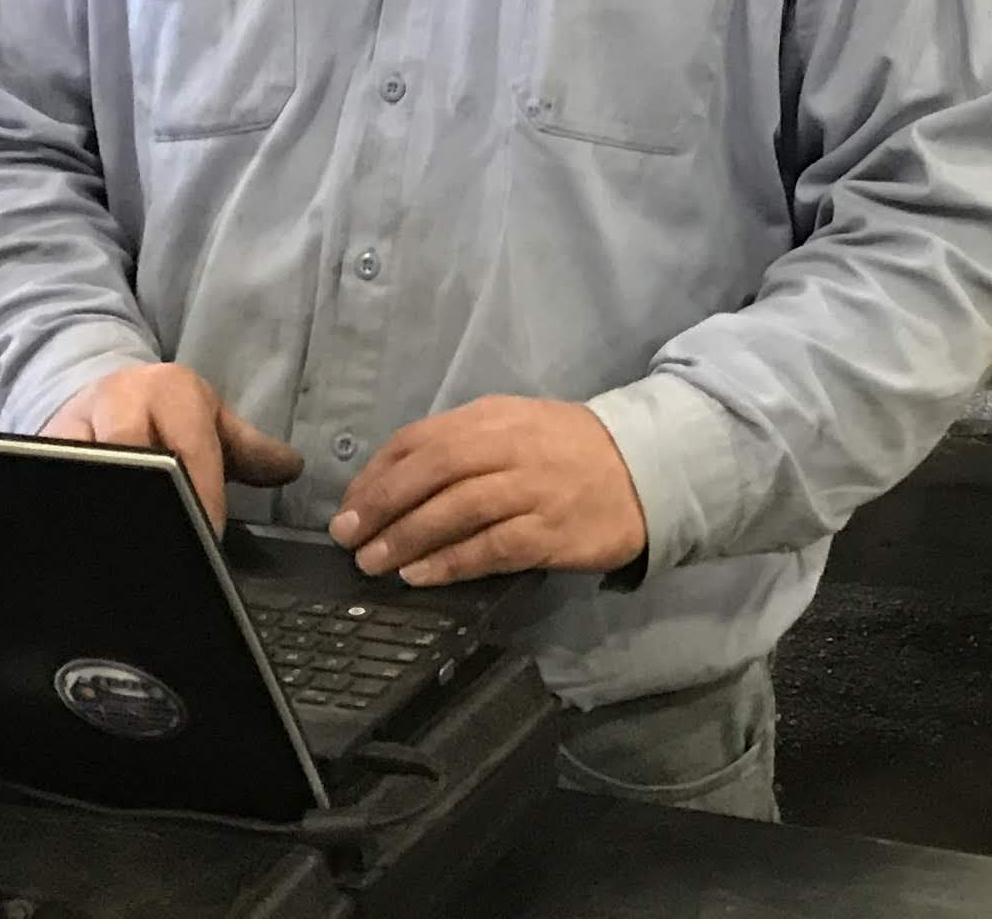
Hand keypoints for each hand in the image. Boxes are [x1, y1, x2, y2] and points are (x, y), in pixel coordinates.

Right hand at [42, 361, 301, 530]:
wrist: (92, 388)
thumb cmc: (159, 413)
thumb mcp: (206, 420)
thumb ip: (249, 448)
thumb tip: (293, 468)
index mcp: (170, 390)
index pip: (191, 449)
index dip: (202, 496)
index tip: (210, 536)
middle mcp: (120, 400)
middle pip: (134, 452)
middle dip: (153, 501)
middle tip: (168, 548)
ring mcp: (75, 425)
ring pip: (87, 467)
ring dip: (107, 506)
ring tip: (127, 551)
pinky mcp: (41, 448)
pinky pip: (50, 479)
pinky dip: (66, 510)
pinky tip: (83, 541)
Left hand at [328, 394, 645, 584]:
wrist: (644, 468)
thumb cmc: (566, 451)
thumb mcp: (513, 427)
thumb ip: (460, 446)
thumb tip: (392, 481)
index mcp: (493, 416)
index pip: (421, 438)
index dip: (377, 473)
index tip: (348, 504)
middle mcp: (510, 446)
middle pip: (433, 469)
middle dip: (382, 503)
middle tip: (347, 535)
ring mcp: (533, 488)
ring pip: (457, 508)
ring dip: (407, 536)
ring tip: (372, 561)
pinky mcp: (552, 531)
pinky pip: (492, 546)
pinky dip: (451, 561)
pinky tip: (420, 575)